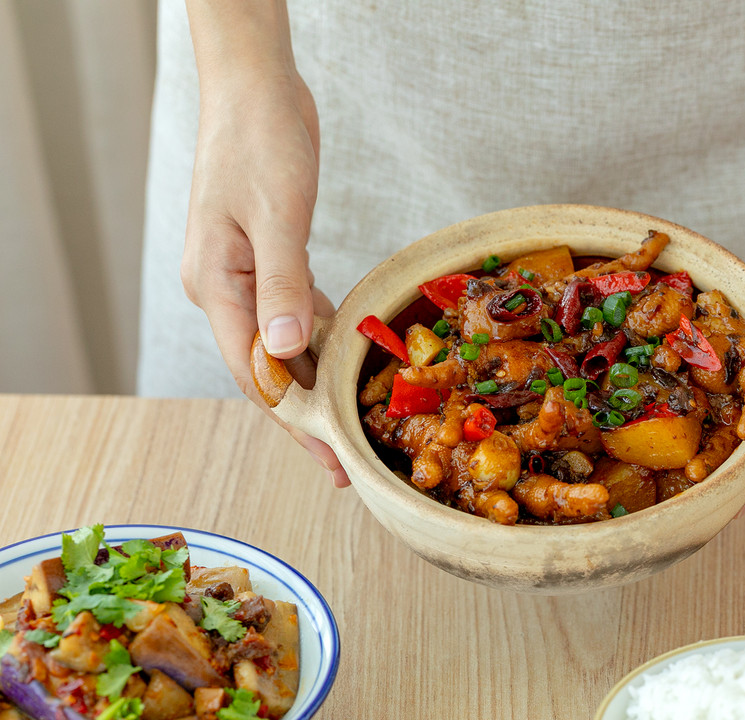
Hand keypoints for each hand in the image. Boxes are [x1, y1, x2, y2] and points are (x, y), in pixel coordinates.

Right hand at [180, 66, 350, 487]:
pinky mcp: (271, 260)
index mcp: (216, 286)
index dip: (293, 419)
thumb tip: (286, 352)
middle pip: (268, 370)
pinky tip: (344, 363)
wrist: (258, 90)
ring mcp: (247, 276)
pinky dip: (320, 341)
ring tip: (348, 427)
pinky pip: (295, 314)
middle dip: (305, 417)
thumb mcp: (275, 216)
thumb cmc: (260, 143)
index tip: (328, 457)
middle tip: (342, 464)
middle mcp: (226, 290)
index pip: (255, 371)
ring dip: (315, 385)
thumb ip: (282, 285)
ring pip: (283, 347)